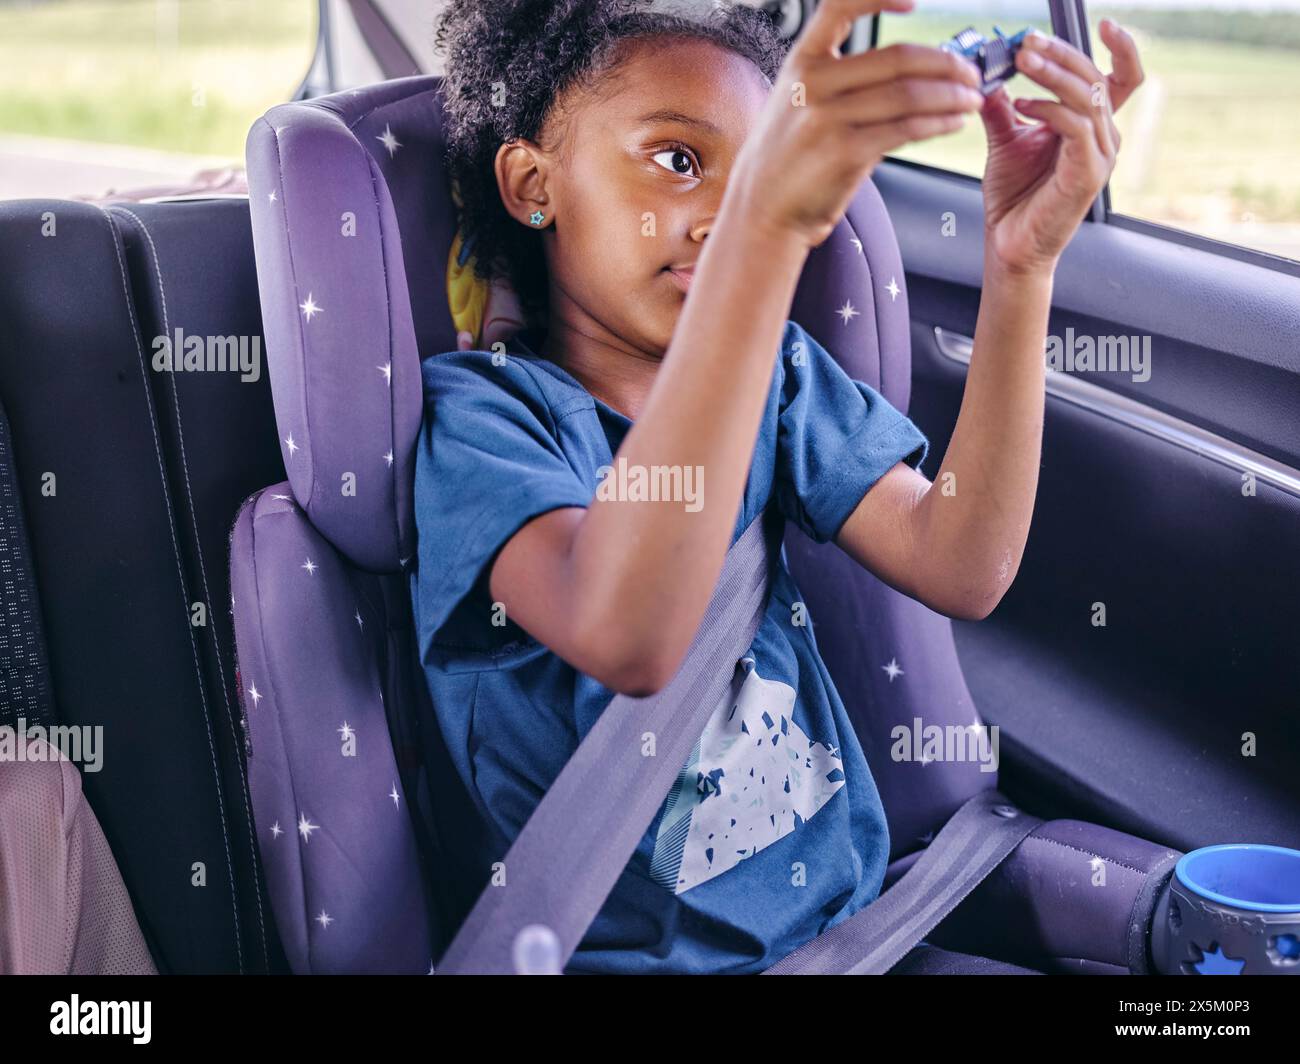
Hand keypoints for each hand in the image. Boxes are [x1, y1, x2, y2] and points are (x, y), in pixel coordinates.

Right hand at [730, 0, 985, 250]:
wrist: (762, 208)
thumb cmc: (788, 158)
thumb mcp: (797, 102)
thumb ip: (843, 81)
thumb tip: (910, 70)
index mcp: (801, 61)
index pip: (841, 6)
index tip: (915, 2)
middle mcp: (812, 83)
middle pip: (897, 59)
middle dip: (946, 64)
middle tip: (969, 73)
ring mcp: (827, 118)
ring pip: (909, 95)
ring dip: (951, 96)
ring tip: (970, 100)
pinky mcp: (844, 152)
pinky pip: (906, 129)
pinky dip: (938, 124)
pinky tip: (952, 122)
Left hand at [978, 20, 1144, 274]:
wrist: (1009, 246)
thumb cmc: (1014, 198)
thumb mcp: (1005, 140)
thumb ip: (1002, 106)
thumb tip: (989, 71)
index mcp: (1091, 126)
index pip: (1121, 77)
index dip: (1121, 46)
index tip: (1103, 22)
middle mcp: (1104, 138)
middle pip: (1096, 78)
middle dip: (1061, 54)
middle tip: (1027, 43)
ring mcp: (1100, 157)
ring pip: (1087, 97)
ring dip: (1052, 75)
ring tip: (1020, 63)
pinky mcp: (1087, 175)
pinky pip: (1076, 128)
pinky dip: (1049, 109)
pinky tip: (1022, 105)